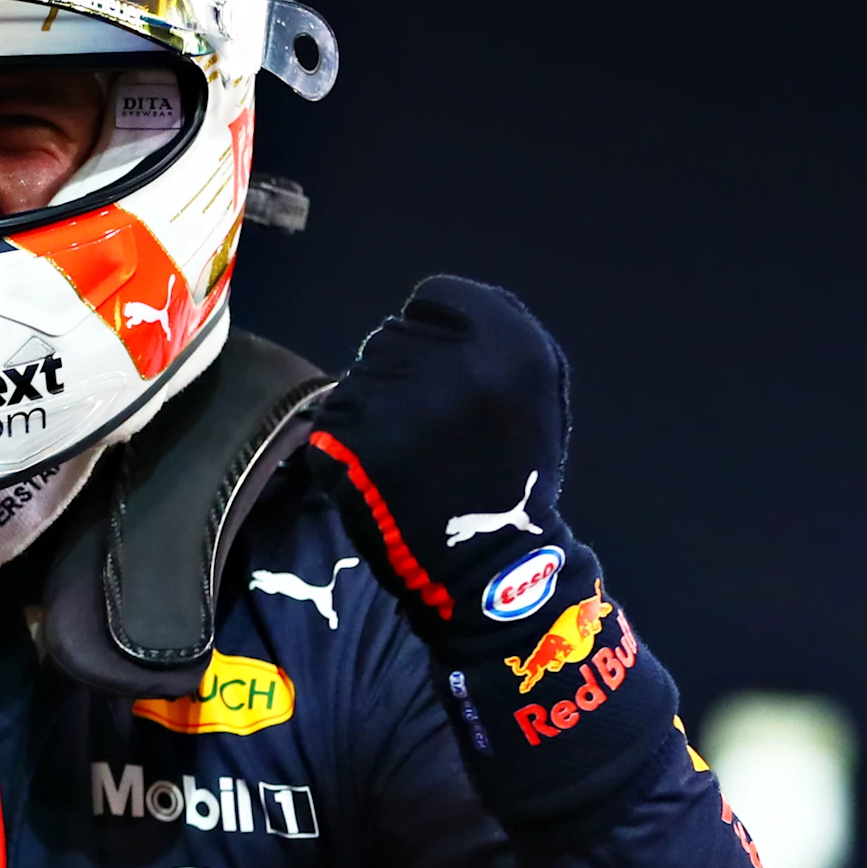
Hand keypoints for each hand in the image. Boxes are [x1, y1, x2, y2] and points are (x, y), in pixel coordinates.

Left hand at [308, 277, 673, 810]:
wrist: (494, 571)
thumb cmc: (511, 476)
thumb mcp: (535, 389)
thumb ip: (491, 335)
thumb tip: (426, 310)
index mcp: (509, 338)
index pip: (436, 296)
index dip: (437, 337)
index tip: (452, 386)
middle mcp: (453, 360)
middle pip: (390, 335)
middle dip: (403, 376)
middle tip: (432, 435)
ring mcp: (399, 400)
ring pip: (356, 378)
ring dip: (371, 411)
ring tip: (412, 459)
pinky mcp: (354, 440)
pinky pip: (331, 422)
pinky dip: (345, 448)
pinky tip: (384, 478)